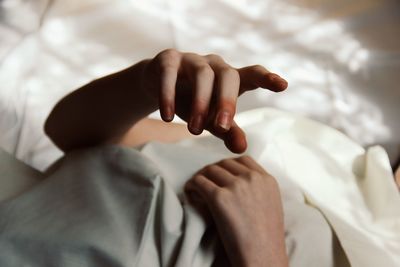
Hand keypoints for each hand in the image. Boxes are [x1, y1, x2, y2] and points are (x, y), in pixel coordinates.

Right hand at [141, 49, 287, 152]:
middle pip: (227, 76)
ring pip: (202, 75)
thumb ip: (227, 131)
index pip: (252, 74)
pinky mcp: (168, 60)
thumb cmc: (192, 102)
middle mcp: (214, 65)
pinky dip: (169, 96)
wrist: (157, 86)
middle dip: (226, 102)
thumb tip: (242, 149)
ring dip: (199, 103)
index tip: (283, 85)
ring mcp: (191, 60)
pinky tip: (168, 117)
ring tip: (194, 130)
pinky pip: (170, 74)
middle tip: (220, 127)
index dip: (267, 78)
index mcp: (230, 78)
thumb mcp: (210, 120)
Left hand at [185, 156, 287, 266]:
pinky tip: (191, 194)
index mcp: (266, 179)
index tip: (220, 175)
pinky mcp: (220, 197)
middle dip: (212, 172)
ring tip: (196, 189)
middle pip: (224, 163)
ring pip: (210, 170)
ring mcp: (236, 186)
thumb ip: (258, 188)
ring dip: (201, 178)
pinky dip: (192, 186)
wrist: (262, 257)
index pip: (243, 159)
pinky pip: (199, 182)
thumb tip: (236, 180)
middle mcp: (252, 178)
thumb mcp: (271, 204)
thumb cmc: (266, 239)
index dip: (228, 166)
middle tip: (205, 182)